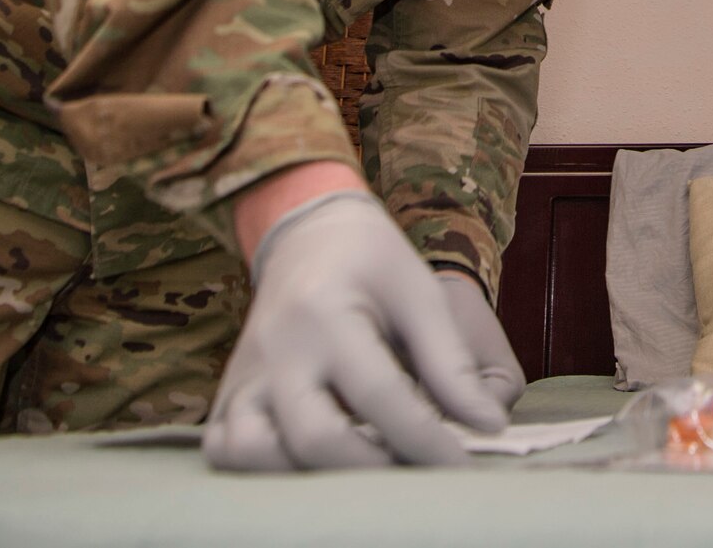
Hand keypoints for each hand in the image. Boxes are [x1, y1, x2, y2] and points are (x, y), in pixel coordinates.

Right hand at [203, 191, 509, 470]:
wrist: (309, 235)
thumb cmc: (372, 263)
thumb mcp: (421, 295)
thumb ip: (452, 363)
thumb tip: (488, 425)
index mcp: (326, 316)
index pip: (380, 397)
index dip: (426, 440)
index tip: (462, 467)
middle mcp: (276, 351)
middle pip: (315, 437)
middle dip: (372, 470)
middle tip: (414, 475)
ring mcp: (243, 376)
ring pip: (254, 453)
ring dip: (308, 477)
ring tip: (361, 468)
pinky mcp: (227, 395)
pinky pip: (224, 449)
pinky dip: (261, 470)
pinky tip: (307, 466)